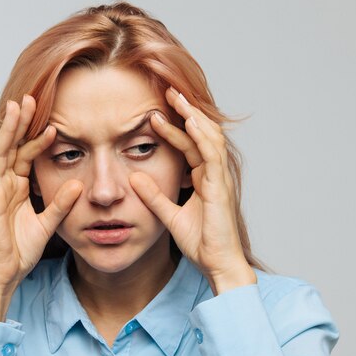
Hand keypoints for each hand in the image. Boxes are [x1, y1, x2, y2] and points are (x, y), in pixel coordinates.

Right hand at [0, 95, 82, 296]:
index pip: (27, 155)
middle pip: (12, 147)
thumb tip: (78, 184)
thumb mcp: (48, 223)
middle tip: (30, 98)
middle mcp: (4, 185)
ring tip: (13, 108)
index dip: (37, 137)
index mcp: (17, 187)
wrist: (5, 274)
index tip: (53, 120)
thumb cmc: (21, 250)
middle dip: (20, 123)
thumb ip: (62, 204)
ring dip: (5, 131)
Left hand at [129, 87, 255, 293]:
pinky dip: (201, 135)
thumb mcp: (169, 216)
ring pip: (209, 137)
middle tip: (167, 91)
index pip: (189, 145)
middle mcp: (213, 174)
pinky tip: (189, 120)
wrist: (218, 264)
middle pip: (201, 134)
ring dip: (192, 115)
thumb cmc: (201, 242)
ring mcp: (219, 178)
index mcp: (204, 179)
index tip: (154, 112)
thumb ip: (154, 197)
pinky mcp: (220, 187)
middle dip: (185, 111)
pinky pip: (211, 154)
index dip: (174, 128)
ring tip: (175, 97)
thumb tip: (134, 178)